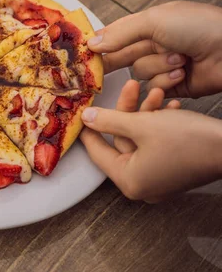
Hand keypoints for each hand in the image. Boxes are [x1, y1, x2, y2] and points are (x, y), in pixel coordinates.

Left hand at [80, 79, 221, 201]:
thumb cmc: (189, 139)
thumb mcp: (142, 124)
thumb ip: (109, 121)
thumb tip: (86, 119)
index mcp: (128, 181)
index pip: (97, 151)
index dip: (89, 128)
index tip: (82, 109)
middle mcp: (142, 186)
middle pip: (122, 141)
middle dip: (128, 111)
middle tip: (129, 85)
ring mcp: (159, 180)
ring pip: (141, 139)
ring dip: (146, 113)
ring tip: (155, 90)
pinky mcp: (174, 171)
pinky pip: (156, 145)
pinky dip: (160, 125)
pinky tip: (169, 104)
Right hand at [89, 1, 221, 97]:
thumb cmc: (200, 27)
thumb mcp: (155, 21)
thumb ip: (121, 33)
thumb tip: (93, 43)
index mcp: (149, 25)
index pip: (115, 36)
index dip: (99, 45)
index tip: (83, 55)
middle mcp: (154, 45)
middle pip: (121, 58)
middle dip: (116, 62)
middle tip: (97, 73)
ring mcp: (164, 66)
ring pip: (140, 74)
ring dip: (157, 67)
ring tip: (179, 59)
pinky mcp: (173, 87)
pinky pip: (154, 88)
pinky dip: (167, 82)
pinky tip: (183, 72)